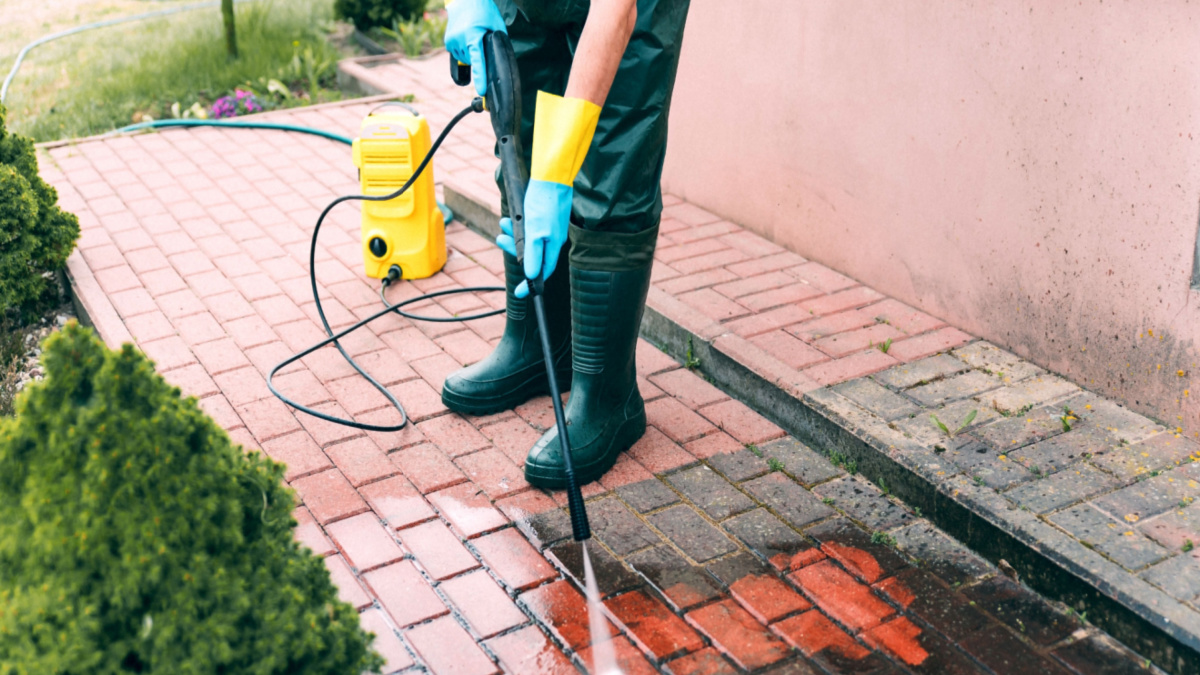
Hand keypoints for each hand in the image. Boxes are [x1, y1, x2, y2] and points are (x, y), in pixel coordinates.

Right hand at [444, 0, 505, 95]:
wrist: (466, 0)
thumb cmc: (484, 11)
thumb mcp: (497, 25)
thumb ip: (499, 42)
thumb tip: (501, 61)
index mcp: (473, 36)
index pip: (477, 61)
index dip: (480, 78)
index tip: (481, 91)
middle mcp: (460, 40)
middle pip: (472, 62)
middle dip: (479, 57)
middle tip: (482, 40)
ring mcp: (452, 42)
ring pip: (465, 60)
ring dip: (471, 54)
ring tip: (474, 37)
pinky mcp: (448, 42)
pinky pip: (458, 55)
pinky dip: (464, 51)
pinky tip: (467, 40)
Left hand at [495, 179, 570, 297]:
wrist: (552, 175)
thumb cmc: (544, 202)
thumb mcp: (535, 231)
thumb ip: (533, 254)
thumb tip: (532, 276)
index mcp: (553, 245)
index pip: (542, 272)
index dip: (531, 284)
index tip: (519, 293)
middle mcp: (553, 239)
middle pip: (533, 255)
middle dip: (514, 249)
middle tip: (500, 240)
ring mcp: (549, 227)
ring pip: (529, 239)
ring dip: (513, 234)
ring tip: (502, 224)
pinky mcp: (545, 216)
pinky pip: (529, 228)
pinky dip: (518, 226)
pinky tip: (511, 218)